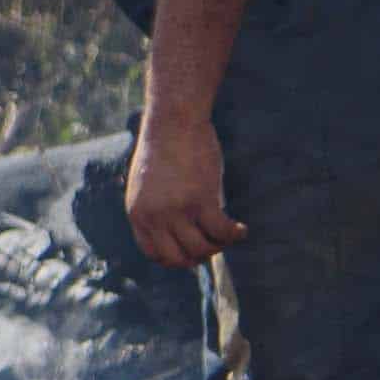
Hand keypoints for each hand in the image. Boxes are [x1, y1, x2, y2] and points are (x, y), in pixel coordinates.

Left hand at [123, 111, 244, 268]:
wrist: (173, 121)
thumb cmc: (164, 148)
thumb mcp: (148, 184)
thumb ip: (155, 208)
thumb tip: (175, 232)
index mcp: (138, 213)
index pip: (155, 254)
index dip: (176, 258)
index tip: (193, 250)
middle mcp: (153, 216)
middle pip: (179, 258)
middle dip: (199, 257)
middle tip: (214, 244)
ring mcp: (176, 210)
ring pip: (202, 249)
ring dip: (219, 246)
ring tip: (229, 233)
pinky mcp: (200, 200)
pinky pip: (221, 232)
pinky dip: (234, 235)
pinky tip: (242, 229)